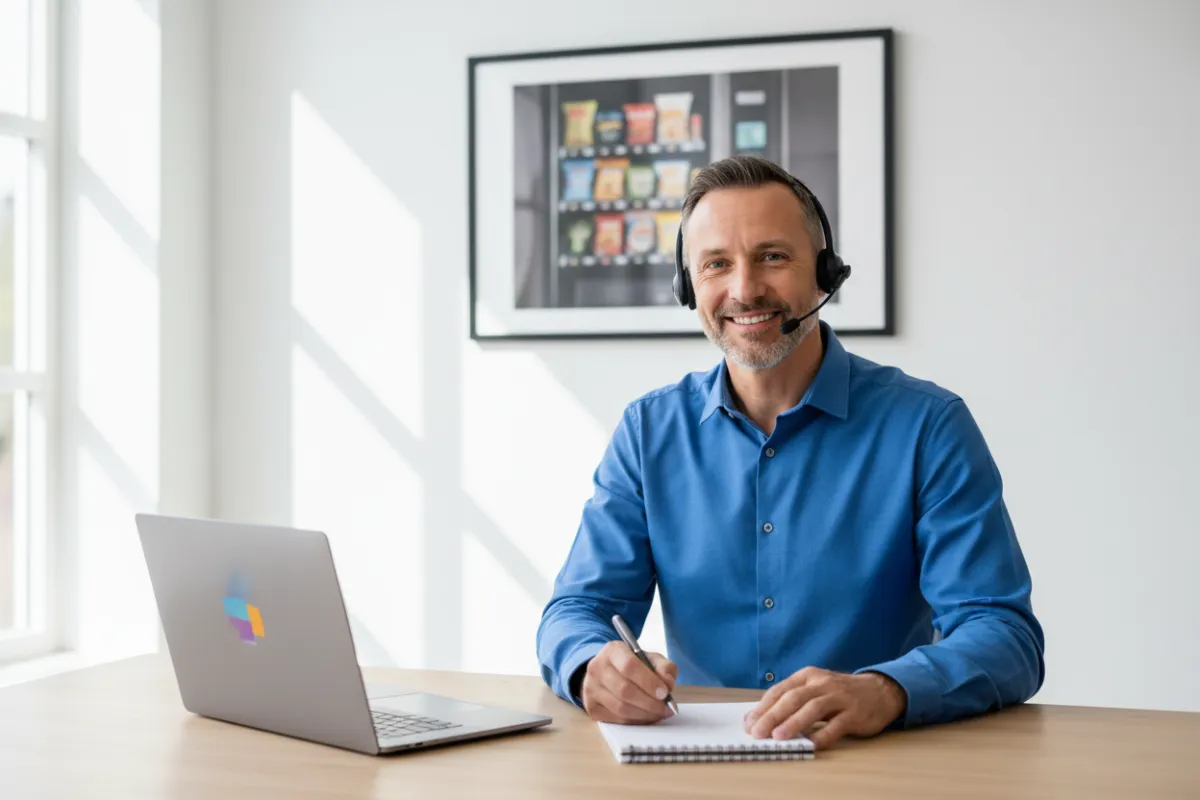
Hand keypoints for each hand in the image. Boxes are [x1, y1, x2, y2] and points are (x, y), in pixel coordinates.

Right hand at [581, 640, 678, 723]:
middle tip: (666, 708)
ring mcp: (591, 689)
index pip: (629, 666)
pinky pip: (616, 719)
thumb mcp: (650, 659)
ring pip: (620, 708)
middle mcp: (597, 668)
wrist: (608, 673)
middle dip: (649, 702)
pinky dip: (635, 721)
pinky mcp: (591, 707)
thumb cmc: (633, 666)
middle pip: (624, 690)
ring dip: (644, 714)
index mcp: (612, 651)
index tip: (664, 692)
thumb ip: (664, 667)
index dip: (648, 681)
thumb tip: (668, 683)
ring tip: (659, 713)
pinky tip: (646, 717)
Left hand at [743, 667, 906, 748]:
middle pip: (793, 699)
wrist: (879, 691)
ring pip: (812, 709)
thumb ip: (791, 701)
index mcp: (808, 676)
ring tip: (778, 736)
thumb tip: (760, 717)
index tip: (749, 722)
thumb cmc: (839, 693)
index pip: (780, 690)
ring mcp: (840, 697)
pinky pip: (836, 725)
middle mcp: (822, 683)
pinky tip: (811, 744)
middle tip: (757, 732)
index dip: (763, 707)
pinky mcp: (855, 713)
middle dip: (772, 715)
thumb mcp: (814, 689)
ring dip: (794, 723)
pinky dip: (823, 735)